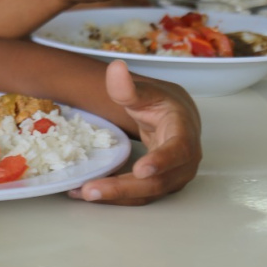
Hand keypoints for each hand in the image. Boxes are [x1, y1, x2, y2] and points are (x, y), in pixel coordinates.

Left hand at [69, 61, 201, 205]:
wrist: (173, 118)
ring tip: (82, 193)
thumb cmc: (159, 103)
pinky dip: (115, 198)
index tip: (141, 170)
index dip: (161, 161)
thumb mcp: (145, 92)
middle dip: (123, 188)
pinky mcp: (161, 185)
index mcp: (184, 133)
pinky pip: (139, 196)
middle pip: (157, 181)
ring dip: (115, 197)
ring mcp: (174, 177)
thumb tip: (115, 68)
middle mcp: (184, 161)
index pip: (177, 150)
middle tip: (91, 190)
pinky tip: (87, 192)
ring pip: (147, 194)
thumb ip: (127, 86)